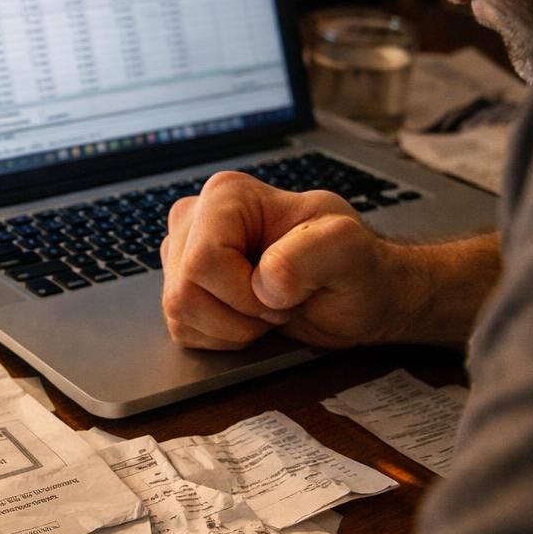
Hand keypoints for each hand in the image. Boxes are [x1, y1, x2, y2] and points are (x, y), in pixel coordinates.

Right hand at [160, 171, 423, 349]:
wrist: (355, 297)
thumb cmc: (354, 269)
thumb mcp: (351, 251)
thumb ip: (314, 253)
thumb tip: (264, 282)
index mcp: (227, 195)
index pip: (203, 260)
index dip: (243, 293)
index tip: (284, 293)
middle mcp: (194, 218)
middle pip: (185, 290)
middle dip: (238, 315)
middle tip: (278, 304)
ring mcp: (182, 253)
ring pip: (178, 312)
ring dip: (231, 329)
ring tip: (265, 310)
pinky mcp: (181, 287)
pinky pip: (181, 328)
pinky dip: (220, 338)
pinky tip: (248, 320)